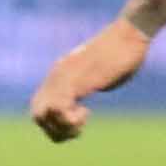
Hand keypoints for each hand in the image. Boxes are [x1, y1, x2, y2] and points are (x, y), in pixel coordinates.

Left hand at [30, 19, 151, 142]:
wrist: (130, 33)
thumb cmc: (123, 53)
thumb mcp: (101, 72)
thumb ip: (91, 82)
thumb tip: (95, 87)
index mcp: (60, 74)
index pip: (39, 108)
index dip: (55, 123)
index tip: (78, 119)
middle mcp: (56, 76)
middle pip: (36, 115)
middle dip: (56, 131)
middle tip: (79, 126)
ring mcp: (63, 77)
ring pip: (42, 115)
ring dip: (63, 127)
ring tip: (83, 119)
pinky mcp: (75, 79)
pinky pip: (58, 108)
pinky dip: (70, 119)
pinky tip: (87, 112)